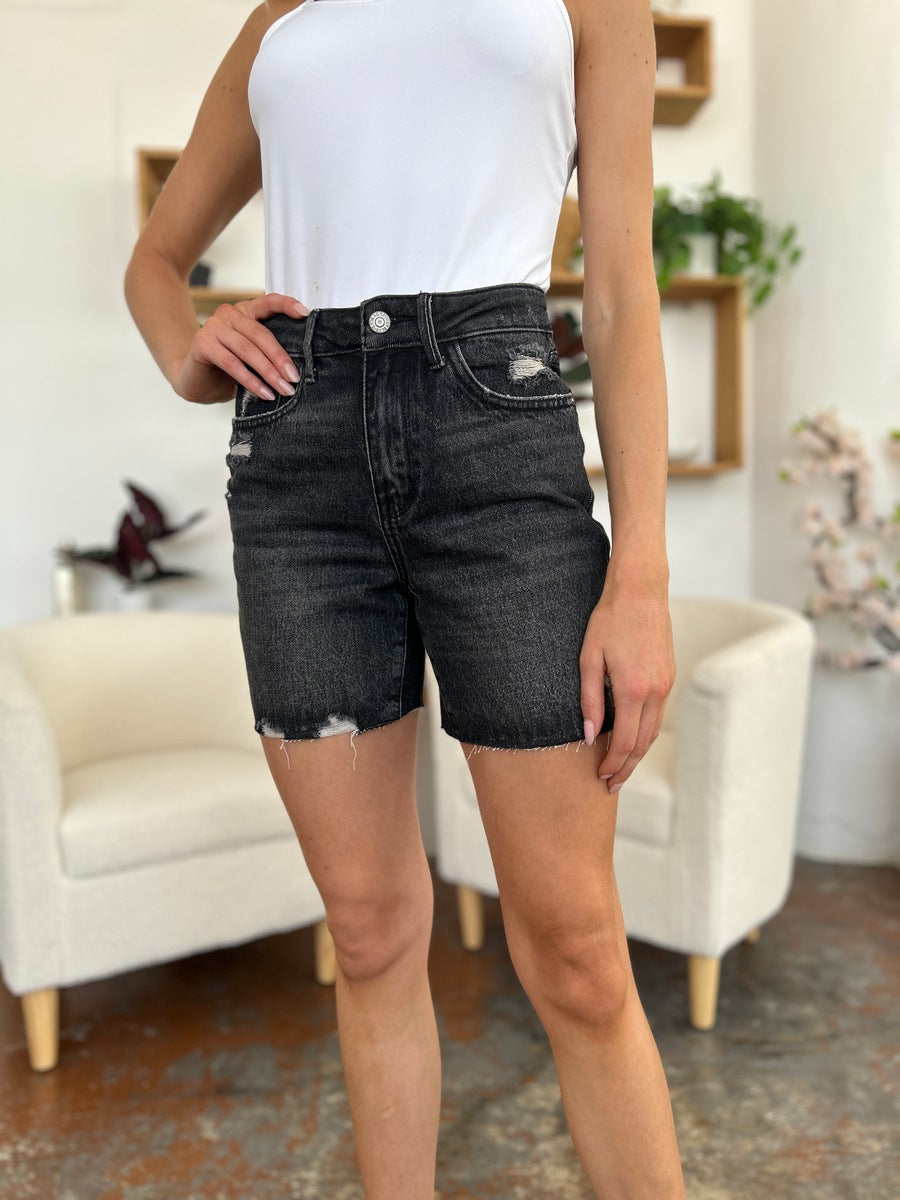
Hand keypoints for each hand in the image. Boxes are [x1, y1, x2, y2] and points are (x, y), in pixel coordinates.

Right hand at [172, 292, 309, 405]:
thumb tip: (296, 367)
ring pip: (247, 349)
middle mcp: (228, 313)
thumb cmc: (229, 368)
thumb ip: (268, 350)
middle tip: (294, 378)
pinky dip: (251, 381)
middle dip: (280, 358)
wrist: (196, 380)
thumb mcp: (252, 355)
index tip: (305, 313)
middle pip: (260, 333)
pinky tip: (264, 393)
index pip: (268, 301)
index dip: (286, 305)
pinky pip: (232, 363)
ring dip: (268, 372)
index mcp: (245, 311)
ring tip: (283, 389)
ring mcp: (213, 326)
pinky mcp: (202, 343)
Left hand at [579, 580, 674, 792]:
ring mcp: (666, 685)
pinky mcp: (669, 676)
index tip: (601, 777)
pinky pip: (658, 715)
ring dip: (638, 754)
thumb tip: (590, 735)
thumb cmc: (609, 620)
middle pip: (643, 744)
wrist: (641, 591)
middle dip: (626, 767)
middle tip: (611, 785)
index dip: (613, 764)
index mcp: (633, 690)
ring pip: (653, 731)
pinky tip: (633, 739)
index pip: (624, 742)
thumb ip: (590, 700)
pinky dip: (646, 734)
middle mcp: (655, 692)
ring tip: (621, 769)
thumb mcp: (589, 659)